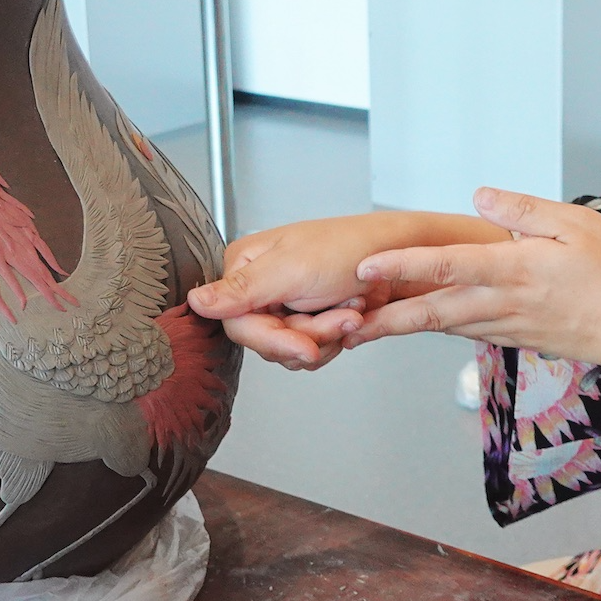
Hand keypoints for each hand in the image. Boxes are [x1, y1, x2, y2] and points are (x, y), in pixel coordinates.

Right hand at [187, 212, 507, 370]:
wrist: (406, 257)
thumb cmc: (354, 249)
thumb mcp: (293, 269)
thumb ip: (242, 290)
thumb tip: (194, 301)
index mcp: (245, 265)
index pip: (236, 323)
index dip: (272, 339)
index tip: (304, 345)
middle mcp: (262, 285)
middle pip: (265, 340)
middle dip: (308, 334)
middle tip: (341, 316)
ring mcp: (287, 303)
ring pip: (290, 349)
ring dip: (326, 336)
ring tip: (351, 310)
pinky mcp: (311, 318)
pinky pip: (311, 351)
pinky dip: (336, 339)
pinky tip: (354, 316)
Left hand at [348, 187, 600, 370]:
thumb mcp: (578, 225)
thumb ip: (525, 212)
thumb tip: (480, 197)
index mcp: (515, 269)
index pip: (449, 265)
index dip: (404, 265)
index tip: (366, 267)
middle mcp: (503, 302)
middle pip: (432, 310)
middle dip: (383, 317)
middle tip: (339, 324)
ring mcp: (507, 325)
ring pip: (444, 325)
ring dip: (403, 327)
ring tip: (362, 328)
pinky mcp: (515, 337)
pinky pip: (466, 331)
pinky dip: (436, 329)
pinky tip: (419, 323)